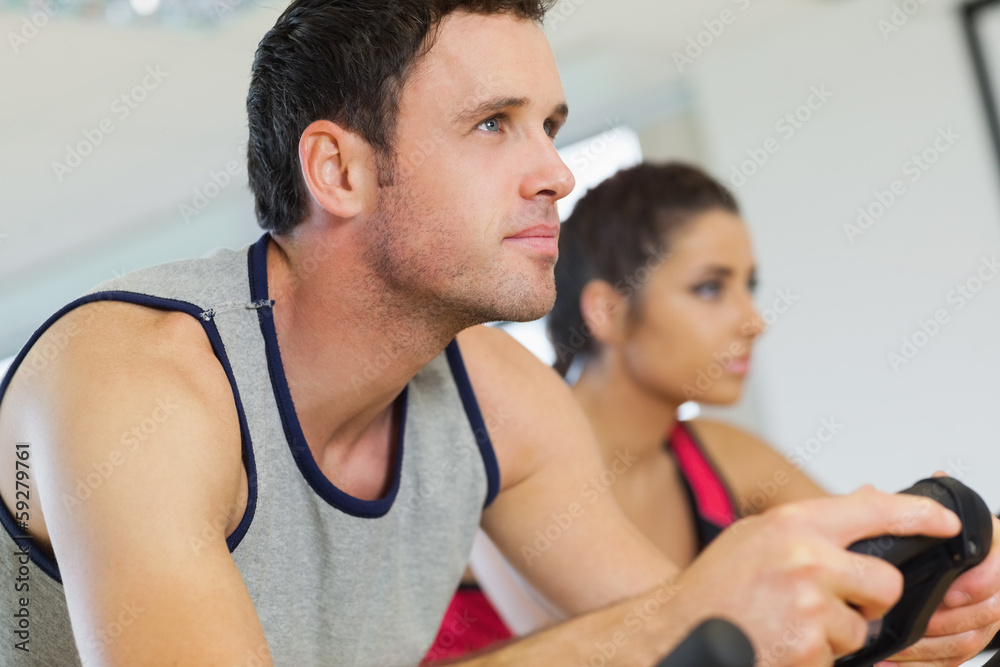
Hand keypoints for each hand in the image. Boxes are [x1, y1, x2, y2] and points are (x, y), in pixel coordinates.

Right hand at [672, 486, 961, 666]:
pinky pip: (838, 657)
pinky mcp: (809, 649)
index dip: (920, 516)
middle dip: (868, 600)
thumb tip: (865, 505)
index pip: (874, 510)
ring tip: (788, 625)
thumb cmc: (714, 586)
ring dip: (833, 634)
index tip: (945, 523)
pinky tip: (781, 643)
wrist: (677, 629)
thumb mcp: (757, 536)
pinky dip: (815, 657)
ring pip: (861, 629)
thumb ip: (811, 525)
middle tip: (834, 603)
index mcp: (793, 525)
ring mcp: (809, 606)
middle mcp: (806, 560)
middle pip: (885, 583)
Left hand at [877, 512, 999, 666]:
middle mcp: (990, 583)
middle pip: (989, 611)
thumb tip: (869, 492)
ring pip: (970, 639)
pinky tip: (894, 663)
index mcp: (986, 548)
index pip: (999, 567)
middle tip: (923, 621)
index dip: (980, 582)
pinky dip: (926, 664)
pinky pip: (955, 658)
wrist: (943, 554)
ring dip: (934, 646)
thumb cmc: (933, 534)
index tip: (952, 591)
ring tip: (901, 645)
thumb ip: (902, 505)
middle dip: (951, 619)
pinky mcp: (966, 636)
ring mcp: (981, 613)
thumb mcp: (921, 513)